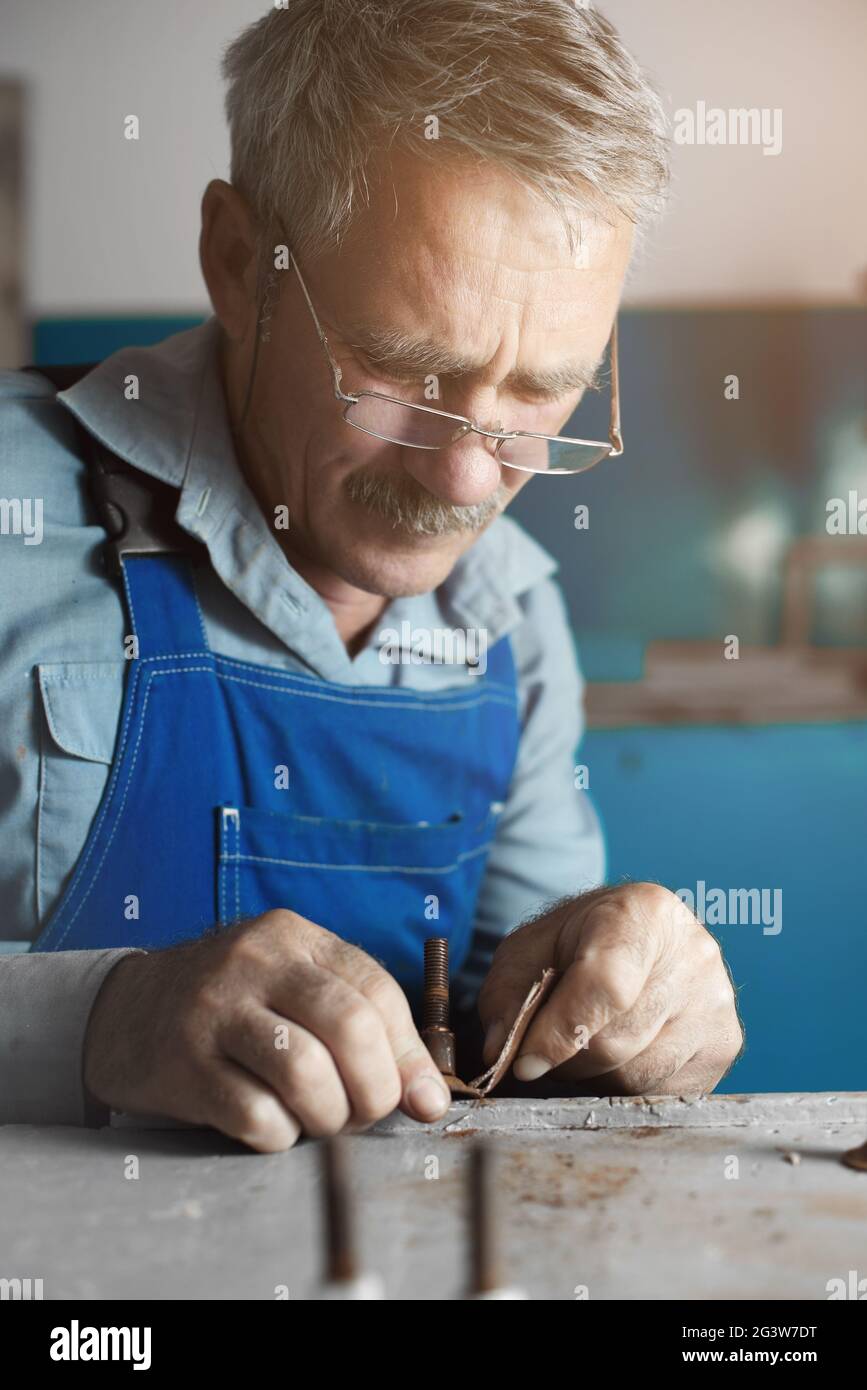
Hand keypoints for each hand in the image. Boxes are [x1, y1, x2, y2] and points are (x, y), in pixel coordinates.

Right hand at [83, 910, 451, 1150]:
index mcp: (295, 938)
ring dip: (329, 1118)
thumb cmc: (233, 1006)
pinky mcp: (183, 1065)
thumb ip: (363, 1026)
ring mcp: (215, 1011)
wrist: (124, 1011)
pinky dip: (280, 1136)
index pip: (377, 991)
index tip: (418, 1101)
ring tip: (318, 1120)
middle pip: (350, 1028)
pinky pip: (256, 1115)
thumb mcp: (294, 987)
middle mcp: (256, 962)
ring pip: (306, 1074)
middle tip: (362, 1115)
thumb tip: (430, 1101)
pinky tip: (271, 1126)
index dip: (408, 1056)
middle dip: (375, 1091)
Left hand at [478, 885, 741, 1094]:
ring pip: (639, 1076)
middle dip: (568, 1060)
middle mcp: (694, 953)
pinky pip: (663, 1093)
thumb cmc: (574, 944)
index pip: (606, 985)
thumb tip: (502, 1052)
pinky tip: (618, 1055)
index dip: (560, 1032)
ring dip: (595, 1078)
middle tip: (545, 1050)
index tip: (524, 1063)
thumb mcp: (527, 951)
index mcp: (644, 914)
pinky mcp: (725, 1044)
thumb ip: (507, 996)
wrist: (630, 938)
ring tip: (583, 1046)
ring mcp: (717, 1001)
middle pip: (618, 1041)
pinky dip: (627, 1088)